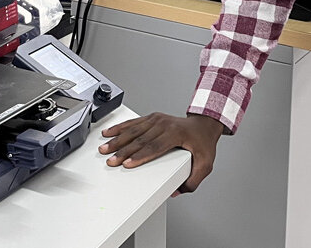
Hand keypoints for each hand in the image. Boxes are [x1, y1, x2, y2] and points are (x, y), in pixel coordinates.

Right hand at [99, 112, 222, 194]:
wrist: (203, 124)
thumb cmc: (203, 143)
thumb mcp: (205, 164)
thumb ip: (193, 181)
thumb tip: (178, 191)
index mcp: (176, 134)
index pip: (154, 147)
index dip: (140, 156)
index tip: (127, 164)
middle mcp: (164, 124)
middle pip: (140, 139)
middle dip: (123, 151)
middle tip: (111, 160)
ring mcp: (157, 119)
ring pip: (133, 130)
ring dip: (117, 140)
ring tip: (105, 148)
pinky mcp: (152, 118)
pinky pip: (132, 123)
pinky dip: (119, 128)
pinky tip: (109, 133)